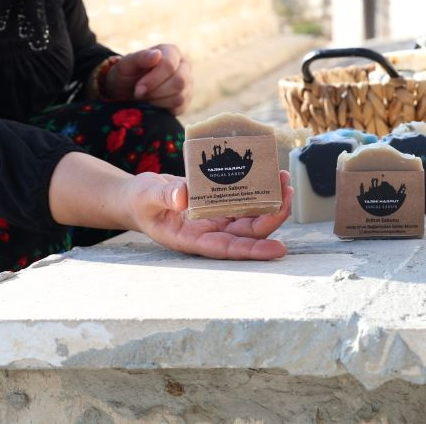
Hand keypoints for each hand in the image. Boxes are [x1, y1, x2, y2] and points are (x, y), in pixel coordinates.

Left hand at [104, 44, 192, 113]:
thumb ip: (139, 57)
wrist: (126, 92)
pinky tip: (152, 103)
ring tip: (145, 98)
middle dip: (155, 92)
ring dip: (157, 101)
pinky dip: (162, 108)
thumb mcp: (126, 65)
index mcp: (171, 52)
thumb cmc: (127, 75)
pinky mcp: (186, 100)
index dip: (153, 79)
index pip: (169, 65)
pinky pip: (180, 108)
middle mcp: (184, 65)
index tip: (138, 89)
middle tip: (140, 95)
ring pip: (180, 97)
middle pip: (179, 82)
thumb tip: (156, 54)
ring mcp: (187, 83)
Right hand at [124, 170, 292, 260]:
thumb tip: (184, 196)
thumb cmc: (139, 202)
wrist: (138, 197)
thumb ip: (164, 195)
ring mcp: (216, 218)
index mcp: (192, 239)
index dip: (254, 250)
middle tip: (287, 194)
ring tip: (283, 180)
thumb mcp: (146, 196)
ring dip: (269, 201)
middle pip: (248, 231)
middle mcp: (209, 232)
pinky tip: (268, 175)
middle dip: (272, 216)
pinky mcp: (218, 204)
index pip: (228, 249)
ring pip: (250, 215)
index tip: (279, 249)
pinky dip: (256, 189)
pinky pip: (242, 199)